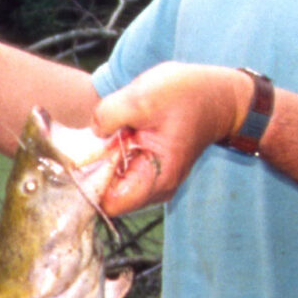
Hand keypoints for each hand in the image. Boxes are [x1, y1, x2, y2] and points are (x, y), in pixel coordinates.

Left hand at [93, 63, 256, 216]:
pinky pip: (120, 169)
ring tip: (115, 130)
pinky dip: (113, 153)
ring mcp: (152, 181)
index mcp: (156, 180)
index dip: (87, 184)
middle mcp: (155, 189)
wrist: (218, 93)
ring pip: (111, 181)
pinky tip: (120, 131)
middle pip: (106, 194)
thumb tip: (92, 130)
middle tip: (98, 137)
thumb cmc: (189, 95)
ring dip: (103, 158)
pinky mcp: (149, 169)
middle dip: (94, 168)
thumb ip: (110, 114)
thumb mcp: (145, 97)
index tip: (80, 159)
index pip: (108, 203)